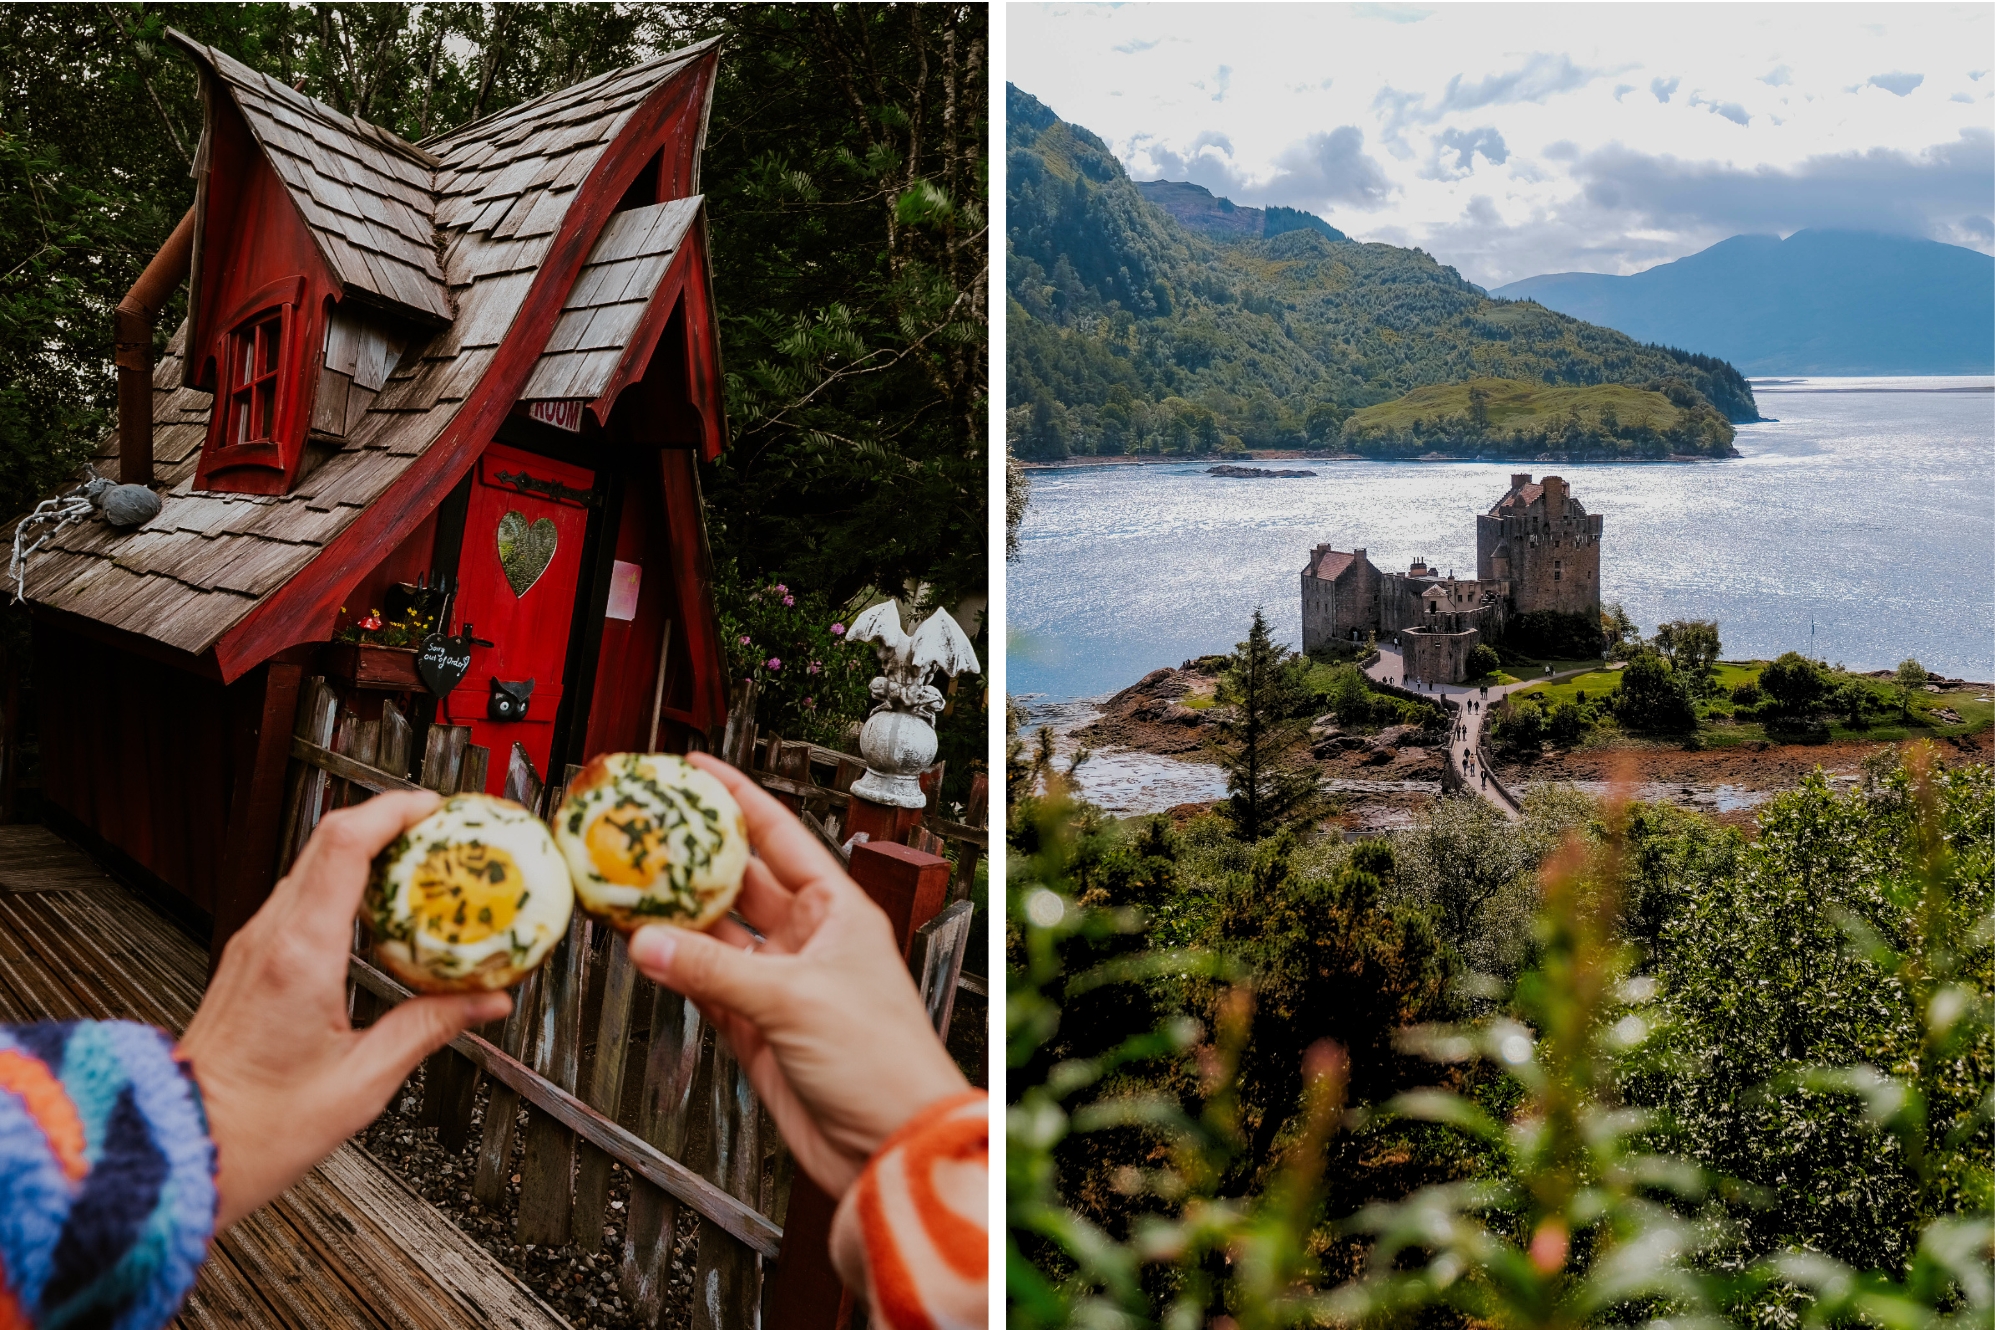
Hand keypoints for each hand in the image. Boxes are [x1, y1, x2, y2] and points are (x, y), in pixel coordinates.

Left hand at [179, 791, 512, 1229]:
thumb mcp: (365, 1080)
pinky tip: (381, 914)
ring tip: (421, 868)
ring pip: (313, 864)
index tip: (438, 809)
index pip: (344, 845)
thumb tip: (487, 1001)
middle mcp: (270, 938)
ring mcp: (254, 945)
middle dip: (390, 822)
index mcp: (300, 956)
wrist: (186, 1149)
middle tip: (443, 833)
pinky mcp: (251, 959)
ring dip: (369, 851)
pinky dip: (347, 885)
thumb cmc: (258, 1127)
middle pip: (329, 841)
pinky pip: (303, 897)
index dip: (394, 811)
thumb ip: (431, 1026)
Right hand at [627, 753, 968, 1198]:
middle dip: (691, 861)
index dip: (736, 799)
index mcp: (837, 909)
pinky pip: (705, 985)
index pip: (778, 835)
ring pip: (715, 936)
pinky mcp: (757, 1027)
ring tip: (624, 891)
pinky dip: (675, 969)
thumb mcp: (794, 999)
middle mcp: (809, 938)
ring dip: (674, 919)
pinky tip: (643, 951)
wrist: (889, 1142)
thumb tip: (648, 943)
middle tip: (640, 836)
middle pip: (739, 882)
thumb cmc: (882, 1062)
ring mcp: (780, 982)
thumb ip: (714, 970)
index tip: (696, 770)